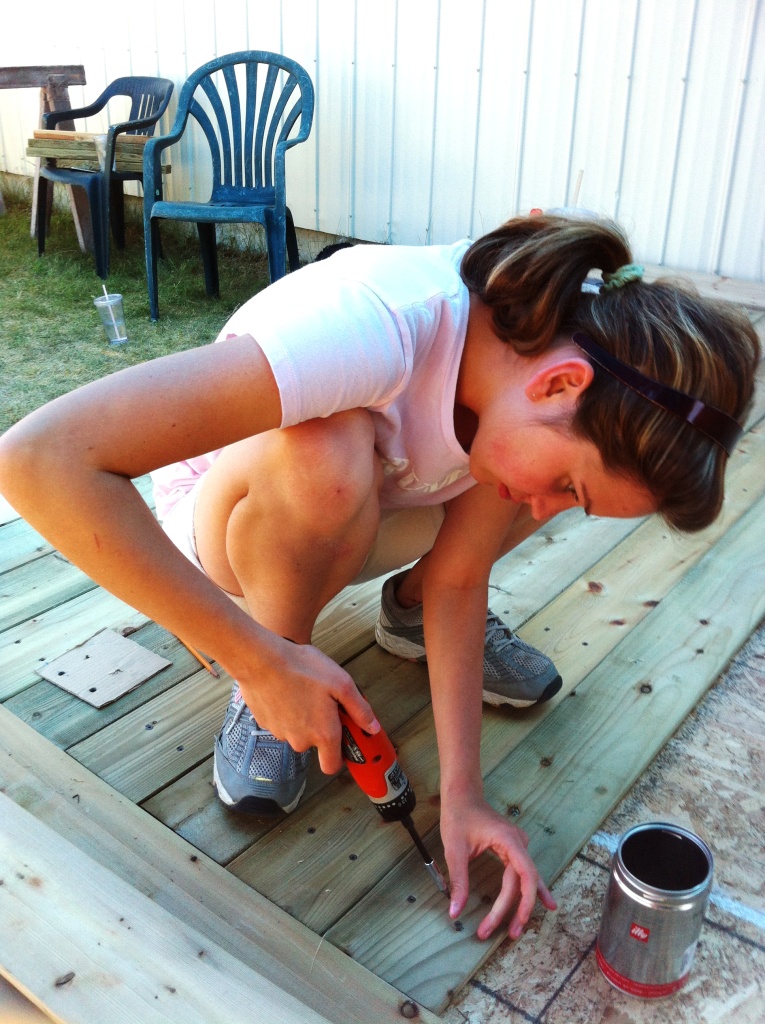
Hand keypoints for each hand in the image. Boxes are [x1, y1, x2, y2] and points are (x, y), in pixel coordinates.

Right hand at [233, 633, 379, 774]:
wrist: (260, 660)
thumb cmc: (302, 668)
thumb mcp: (341, 684)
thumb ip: (360, 710)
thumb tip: (372, 727)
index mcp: (323, 734)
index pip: (332, 766)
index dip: (339, 755)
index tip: (344, 738)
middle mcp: (300, 740)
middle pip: (315, 743)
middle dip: (320, 726)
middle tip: (324, 701)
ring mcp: (280, 733)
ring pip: (297, 731)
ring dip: (302, 716)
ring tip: (304, 689)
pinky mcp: (265, 722)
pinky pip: (281, 721)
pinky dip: (285, 709)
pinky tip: (287, 689)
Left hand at [440, 795, 555, 940]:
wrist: (462, 795)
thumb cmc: (458, 816)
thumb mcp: (455, 849)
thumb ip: (458, 880)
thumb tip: (455, 911)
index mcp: (509, 840)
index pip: (525, 876)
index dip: (522, 903)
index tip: (510, 924)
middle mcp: (519, 843)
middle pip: (522, 883)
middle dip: (514, 910)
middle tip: (502, 935)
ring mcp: (519, 845)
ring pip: (525, 880)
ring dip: (522, 905)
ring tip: (518, 930)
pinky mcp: (513, 849)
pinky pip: (524, 873)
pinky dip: (531, 890)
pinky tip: (546, 903)